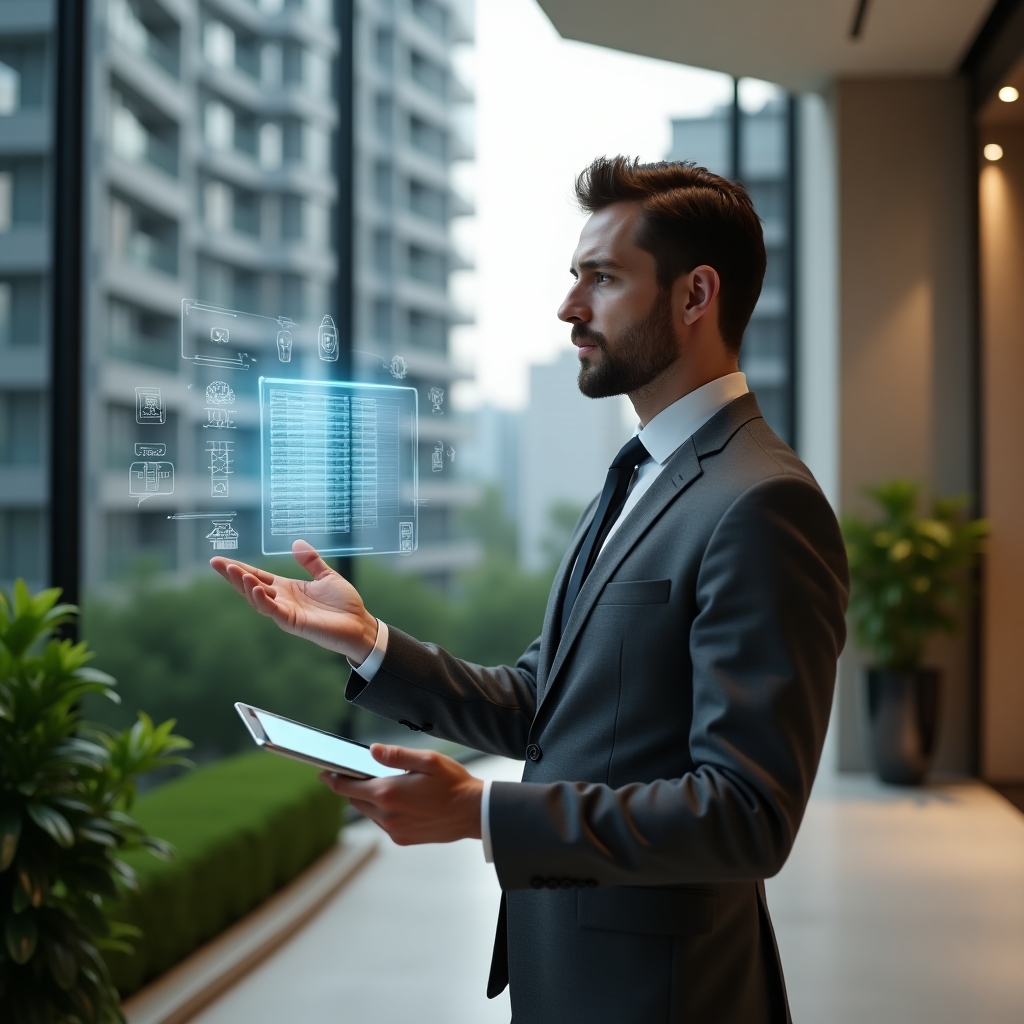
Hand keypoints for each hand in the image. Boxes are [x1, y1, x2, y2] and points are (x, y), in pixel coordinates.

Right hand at [210, 539, 378, 662]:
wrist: (360, 624)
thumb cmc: (344, 604)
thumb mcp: (327, 576)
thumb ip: (311, 561)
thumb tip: (296, 543)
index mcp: (288, 588)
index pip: (258, 576)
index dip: (240, 568)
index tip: (221, 559)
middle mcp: (282, 600)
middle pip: (251, 586)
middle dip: (233, 575)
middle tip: (216, 562)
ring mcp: (286, 612)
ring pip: (258, 599)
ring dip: (245, 585)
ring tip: (234, 571)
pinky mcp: (293, 622)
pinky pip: (273, 611)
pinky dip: (262, 600)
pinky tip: (254, 588)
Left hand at [321, 745, 483, 845]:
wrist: (474, 813)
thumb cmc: (453, 784)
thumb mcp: (428, 760)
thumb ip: (396, 756)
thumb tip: (372, 751)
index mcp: (388, 793)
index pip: (348, 787)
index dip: (332, 779)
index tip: (323, 772)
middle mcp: (387, 815)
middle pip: (355, 800)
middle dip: (354, 787)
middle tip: (361, 773)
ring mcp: (394, 830)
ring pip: (369, 812)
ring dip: (370, 799)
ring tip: (389, 785)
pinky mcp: (402, 839)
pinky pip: (383, 823)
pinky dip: (384, 811)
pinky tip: (402, 801)